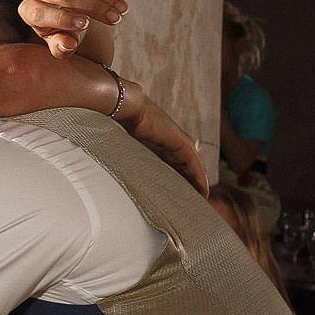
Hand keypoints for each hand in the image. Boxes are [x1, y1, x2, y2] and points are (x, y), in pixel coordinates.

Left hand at [19, 0, 125, 61]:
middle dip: (91, 6)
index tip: (86, 25)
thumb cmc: (64, 29)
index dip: (63, 19)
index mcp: (29, 10)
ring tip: (121, 8)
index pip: (40, 13)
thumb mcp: (61, 43)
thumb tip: (67, 44)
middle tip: (114, 19)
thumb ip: (61, 48)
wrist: (70, 9)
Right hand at [111, 76, 207, 195]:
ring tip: (199, 201)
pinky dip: (199, 178)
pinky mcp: (183, 144)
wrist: (126, 109)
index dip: (174, 184)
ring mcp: (179, 143)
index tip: (176, 202)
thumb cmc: (118, 126)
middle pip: (184, 170)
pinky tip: (203, 191)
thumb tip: (112, 180)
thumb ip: (128, 161)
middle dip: (188, 186)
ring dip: (196, 185)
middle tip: (190, 205)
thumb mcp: (125, 149)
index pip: (170, 168)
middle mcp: (170, 144)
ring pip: (191, 169)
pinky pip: (195, 165)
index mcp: (156, 146)